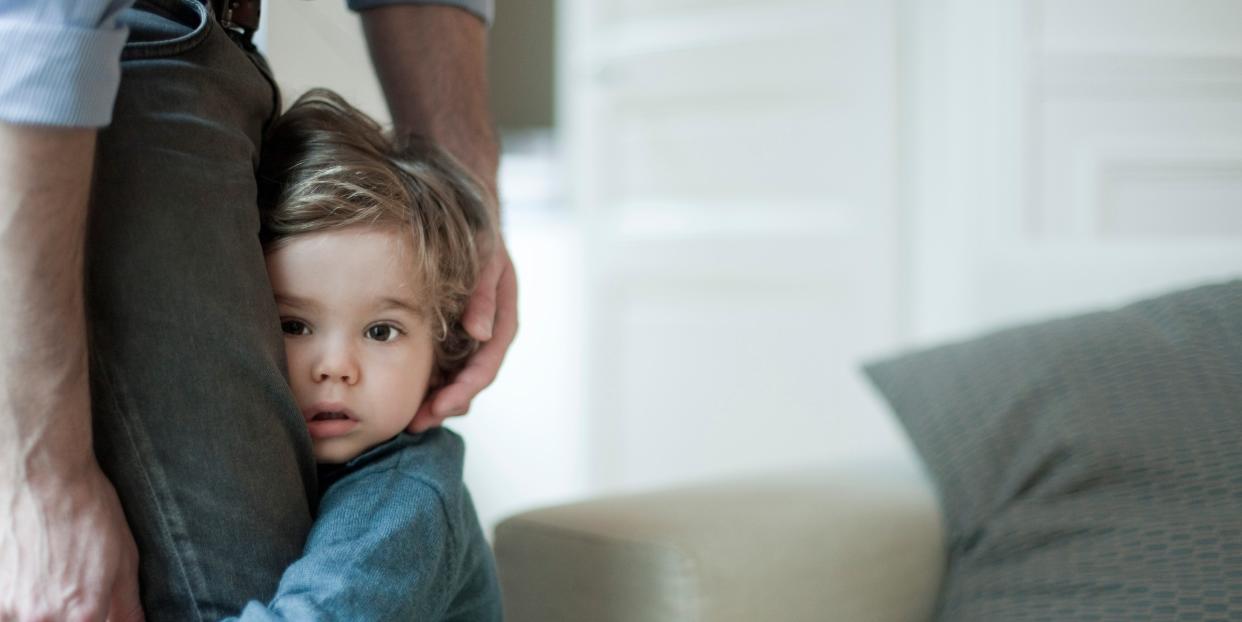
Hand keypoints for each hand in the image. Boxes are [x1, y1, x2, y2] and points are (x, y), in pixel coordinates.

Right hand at [0, 463, 144, 621]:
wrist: (39, 476)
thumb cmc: (86, 511)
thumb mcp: (124, 559)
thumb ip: (126, 606)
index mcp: (83, 615)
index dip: (95, 620)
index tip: (94, 613)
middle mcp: (42, 620)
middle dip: (67, 616)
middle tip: (67, 584)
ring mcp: (8, 608)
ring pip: (29, 620)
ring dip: (39, 609)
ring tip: (48, 575)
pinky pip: (7, 610)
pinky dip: (17, 600)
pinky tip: (29, 573)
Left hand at [409, 235, 517, 431]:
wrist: (472, 222)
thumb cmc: (481, 237)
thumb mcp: (488, 259)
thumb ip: (484, 295)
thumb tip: (479, 333)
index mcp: (502, 323)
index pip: (486, 366)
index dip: (464, 390)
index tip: (440, 407)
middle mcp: (487, 337)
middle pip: (470, 382)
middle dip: (446, 406)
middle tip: (417, 424)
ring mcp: (470, 339)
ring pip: (456, 380)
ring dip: (435, 401)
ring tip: (409, 420)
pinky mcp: (452, 336)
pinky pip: (442, 366)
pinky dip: (427, 382)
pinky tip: (405, 394)